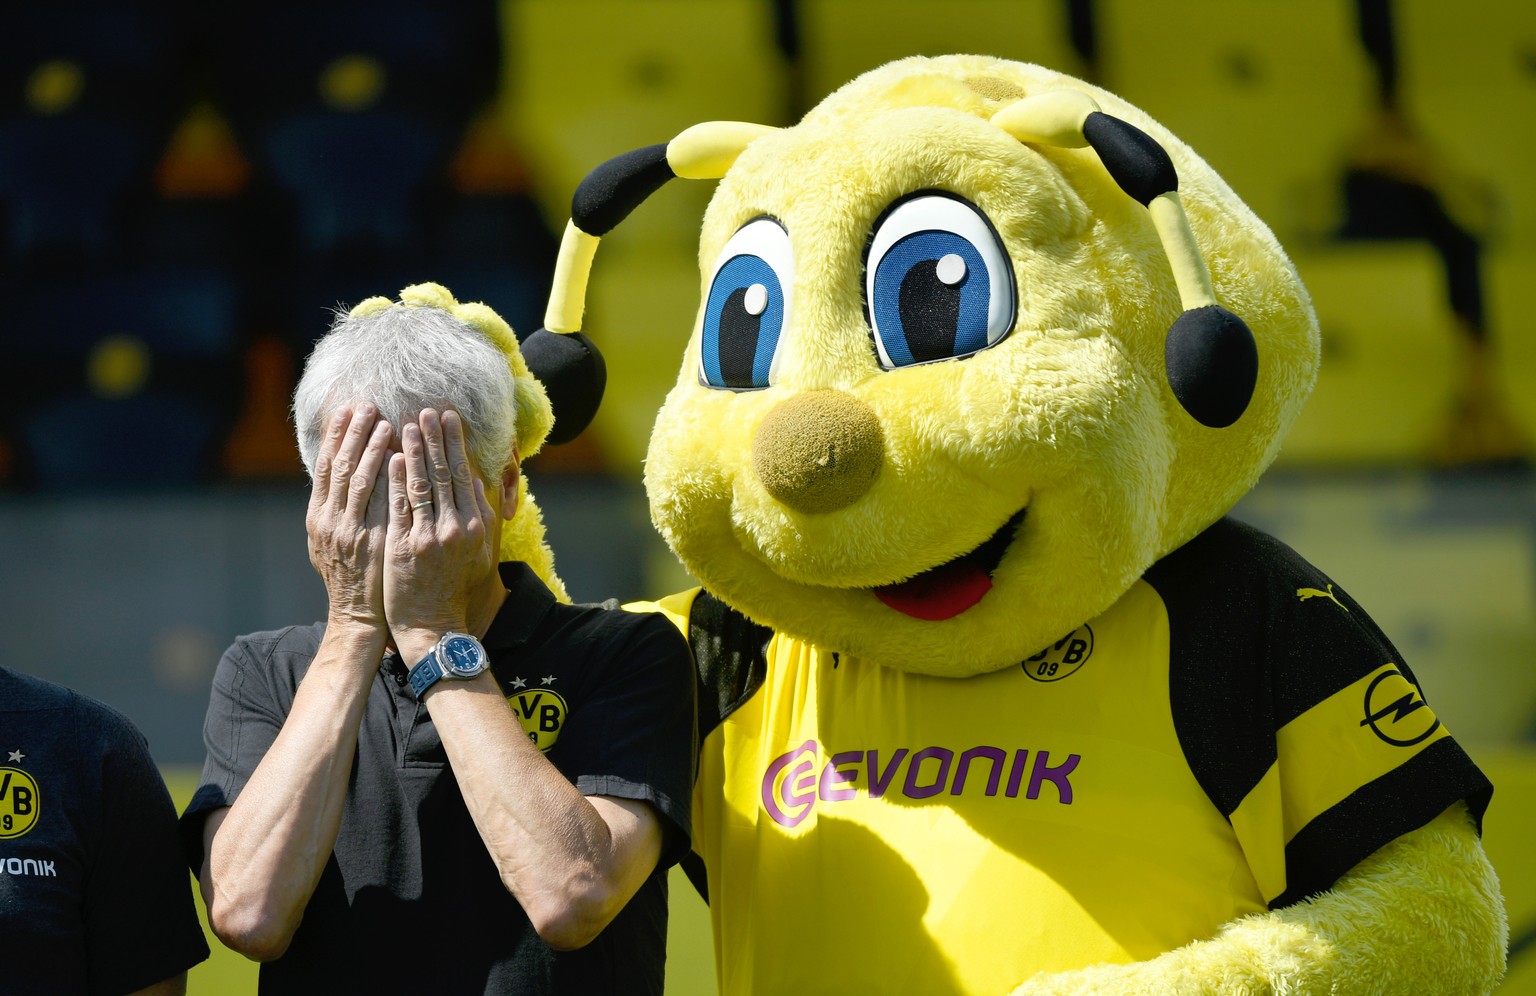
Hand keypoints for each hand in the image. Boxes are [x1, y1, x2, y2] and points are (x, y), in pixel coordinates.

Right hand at [306, 404, 392, 631]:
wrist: (358, 616)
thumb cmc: (352, 577)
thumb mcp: (333, 542)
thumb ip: (337, 510)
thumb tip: (345, 475)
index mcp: (318, 517)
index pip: (325, 467)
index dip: (335, 437)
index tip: (345, 410)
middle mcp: (329, 521)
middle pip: (339, 467)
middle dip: (352, 434)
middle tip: (366, 405)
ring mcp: (349, 532)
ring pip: (359, 481)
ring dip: (372, 449)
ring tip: (386, 423)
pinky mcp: (371, 543)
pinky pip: (380, 504)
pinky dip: (387, 478)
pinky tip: (398, 458)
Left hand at [384, 409, 496, 658]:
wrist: (433, 625)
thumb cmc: (454, 587)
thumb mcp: (479, 552)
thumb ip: (479, 516)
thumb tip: (475, 480)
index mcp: (477, 526)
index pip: (465, 475)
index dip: (456, 444)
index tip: (449, 419)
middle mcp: (458, 528)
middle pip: (446, 473)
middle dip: (437, 438)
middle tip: (430, 409)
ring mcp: (431, 538)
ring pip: (423, 485)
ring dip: (416, 451)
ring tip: (408, 423)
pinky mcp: (406, 548)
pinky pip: (401, 507)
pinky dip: (398, 480)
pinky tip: (393, 457)